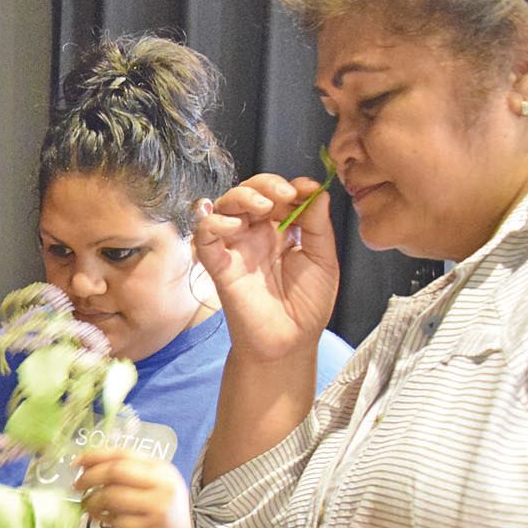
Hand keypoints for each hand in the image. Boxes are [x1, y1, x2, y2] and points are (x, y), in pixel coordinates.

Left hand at [73, 449, 193, 527]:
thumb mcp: (155, 486)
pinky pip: (116, 520)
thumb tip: (89, 466)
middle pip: (115, 472)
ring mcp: (157, 507)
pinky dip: (104, 520)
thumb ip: (130, 473)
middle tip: (77, 485)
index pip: (123, 454)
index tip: (76, 462)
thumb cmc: (166, 513)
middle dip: (90, 477)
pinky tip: (103, 520)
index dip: (95, 456)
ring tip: (89, 506)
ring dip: (93, 501)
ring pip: (112, 496)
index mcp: (161, 468)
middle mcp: (161, 484)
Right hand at [194, 174, 339, 362]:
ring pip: (223, 205)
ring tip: (264, 205)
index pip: (278, 195)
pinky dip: (214, 223)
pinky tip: (236, 226)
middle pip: (248, 192)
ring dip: (242, 196)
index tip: (307, 189)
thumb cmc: (307, 306)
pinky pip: (204, 235)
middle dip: (266, 184)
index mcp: (280, 231)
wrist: (290, 342)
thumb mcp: (323, 259)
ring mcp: (235, 248)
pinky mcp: (219, 265)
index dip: (291, 186)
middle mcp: (255, 234)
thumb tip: (316, 191)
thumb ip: (318, 225)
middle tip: (286, 194)